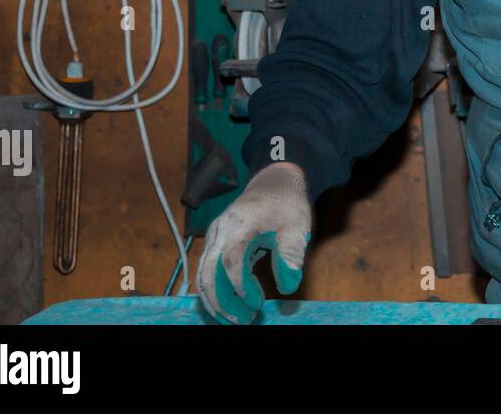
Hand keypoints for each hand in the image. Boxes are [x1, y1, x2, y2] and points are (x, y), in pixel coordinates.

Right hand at [196, 163, 312, 323]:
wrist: (273, 180)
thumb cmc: (287, 202)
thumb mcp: (297, 224)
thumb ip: (291, 253)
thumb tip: (288, 287)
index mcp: (239, 224)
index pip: (231, 261)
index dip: (241, 286)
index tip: (257, 304)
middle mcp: (220, 231)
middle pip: (207, 272)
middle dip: (221, 301)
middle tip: (242, 320)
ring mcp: (214, 237)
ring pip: (203, 274)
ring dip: (216, 300)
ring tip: (237, 318)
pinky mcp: (216, 243)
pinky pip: (207, 270)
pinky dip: (215, 290)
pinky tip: (231, 304)